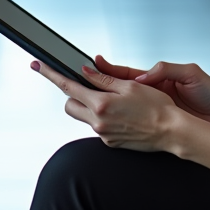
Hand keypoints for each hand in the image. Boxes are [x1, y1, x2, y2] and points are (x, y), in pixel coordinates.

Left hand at [31, 60, 181, 152]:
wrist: (171, 131)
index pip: (68, 86)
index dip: (51, 74)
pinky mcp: (110, 143)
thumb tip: (85, 72)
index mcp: (101, 104)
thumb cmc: (157, 107)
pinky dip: (104, 118)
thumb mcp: (130, 86)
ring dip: (90, 107)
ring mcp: (103, 135)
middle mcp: (98, 122)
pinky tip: (123, 115)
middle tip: (90, 87)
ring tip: (113, 102)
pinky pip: (98, 127)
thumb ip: (104, 79)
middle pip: (70, 105)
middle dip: (74, 95)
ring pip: (84, 117)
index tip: (38, 66)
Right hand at [96, 56, 209, 130]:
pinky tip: (108, 122)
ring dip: (106, 103)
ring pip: (122, 106)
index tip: (92, 64)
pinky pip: (133, 122)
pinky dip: (120, 122)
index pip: (128, 73)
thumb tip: (143, 76)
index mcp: (158, 78)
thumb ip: (166, 70)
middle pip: (119, 89)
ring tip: (87, 100)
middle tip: (79, 80)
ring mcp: (153, 108)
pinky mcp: (158, 123)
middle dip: (99, 84)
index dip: (108, 69)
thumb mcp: (190, 74)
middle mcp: (152, 92)